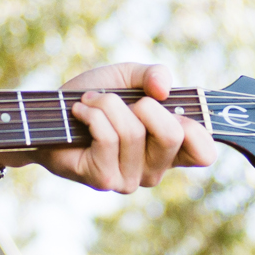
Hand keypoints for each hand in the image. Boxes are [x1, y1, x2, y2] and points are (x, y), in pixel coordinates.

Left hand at [27, 61, 216, 192]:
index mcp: (169, 149)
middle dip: (146, 104)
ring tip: (91, 102)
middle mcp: (154, 170)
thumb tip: (164, 89)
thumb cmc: (93, 96)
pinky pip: (108, 138)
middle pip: (174, 134)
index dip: (198, 128)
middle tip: (124, 101)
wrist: (49, 113)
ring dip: (107, 104)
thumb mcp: (128, 76)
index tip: (172, 106)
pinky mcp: (104, 179)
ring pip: (134, 131)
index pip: (205, 152)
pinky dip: (92, 114)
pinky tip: (79, 113)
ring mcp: (130, 179)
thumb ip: (154, 74)